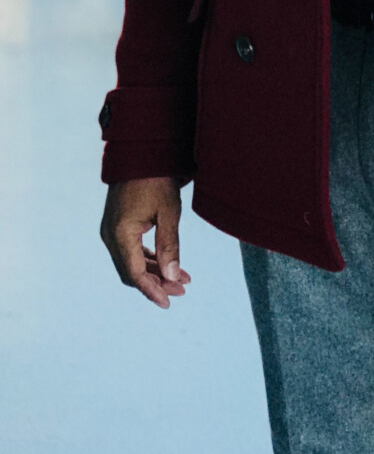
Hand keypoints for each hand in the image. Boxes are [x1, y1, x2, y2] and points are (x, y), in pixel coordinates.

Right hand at [100, 177, 190, 308]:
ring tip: (182, 279)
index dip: (153, 290)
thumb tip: (172, 277)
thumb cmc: (157, 178)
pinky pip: (131, 250)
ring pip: (132, 262)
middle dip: (157, 283)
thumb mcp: (169, 211)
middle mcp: (110, 235)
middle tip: (182, 290)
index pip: (135, 274)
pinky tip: (168, 264)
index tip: (169, 302)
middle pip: (132, 272)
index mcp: (120, 234)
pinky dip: (150, 259)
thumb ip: (170, 245)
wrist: (140, 151)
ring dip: (155, 272)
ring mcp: (111, 231)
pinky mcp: (117, 225)